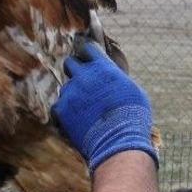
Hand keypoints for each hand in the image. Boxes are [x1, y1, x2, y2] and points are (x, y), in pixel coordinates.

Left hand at [52, 38, 157, 171]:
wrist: (119, 141)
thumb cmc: (133, 117)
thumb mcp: (133, 91)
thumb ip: (118, 80)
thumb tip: (114, 79)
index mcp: (103, 67)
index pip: (88, 49)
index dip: (88, 56)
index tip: (90, 62)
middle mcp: (84, 76)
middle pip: (69, 63)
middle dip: (75, 71)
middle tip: (83, 84)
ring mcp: (70, 92)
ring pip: (66, 89)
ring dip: (73, 97)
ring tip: (87, 114)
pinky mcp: (61, 110)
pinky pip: (57, 108)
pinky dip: (64, 115)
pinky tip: (75, 123)